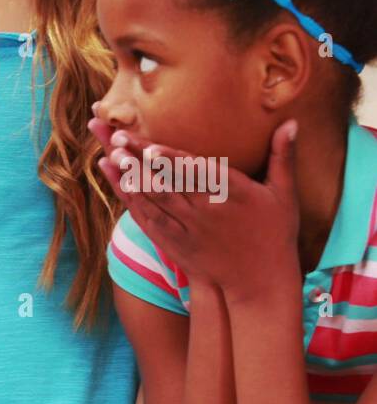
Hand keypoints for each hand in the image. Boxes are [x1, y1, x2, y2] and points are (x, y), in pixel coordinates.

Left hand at [91, 112, 301, 300]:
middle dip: (141, 160)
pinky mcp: (176, 242)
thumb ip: (283, 156)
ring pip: (155, 199)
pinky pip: (150, 218)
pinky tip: (119, 181)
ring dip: (131, 176)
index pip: (197, 173)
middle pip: (168, 181)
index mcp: (232, 194)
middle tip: (118, 138)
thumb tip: (292, 121)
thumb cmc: (275, 234)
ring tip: (111, 155)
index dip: (172, 160)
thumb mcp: (284, 194)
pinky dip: (133, 199)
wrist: (259, 282)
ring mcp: (188, 228)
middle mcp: (206, 211)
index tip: (151, 146)